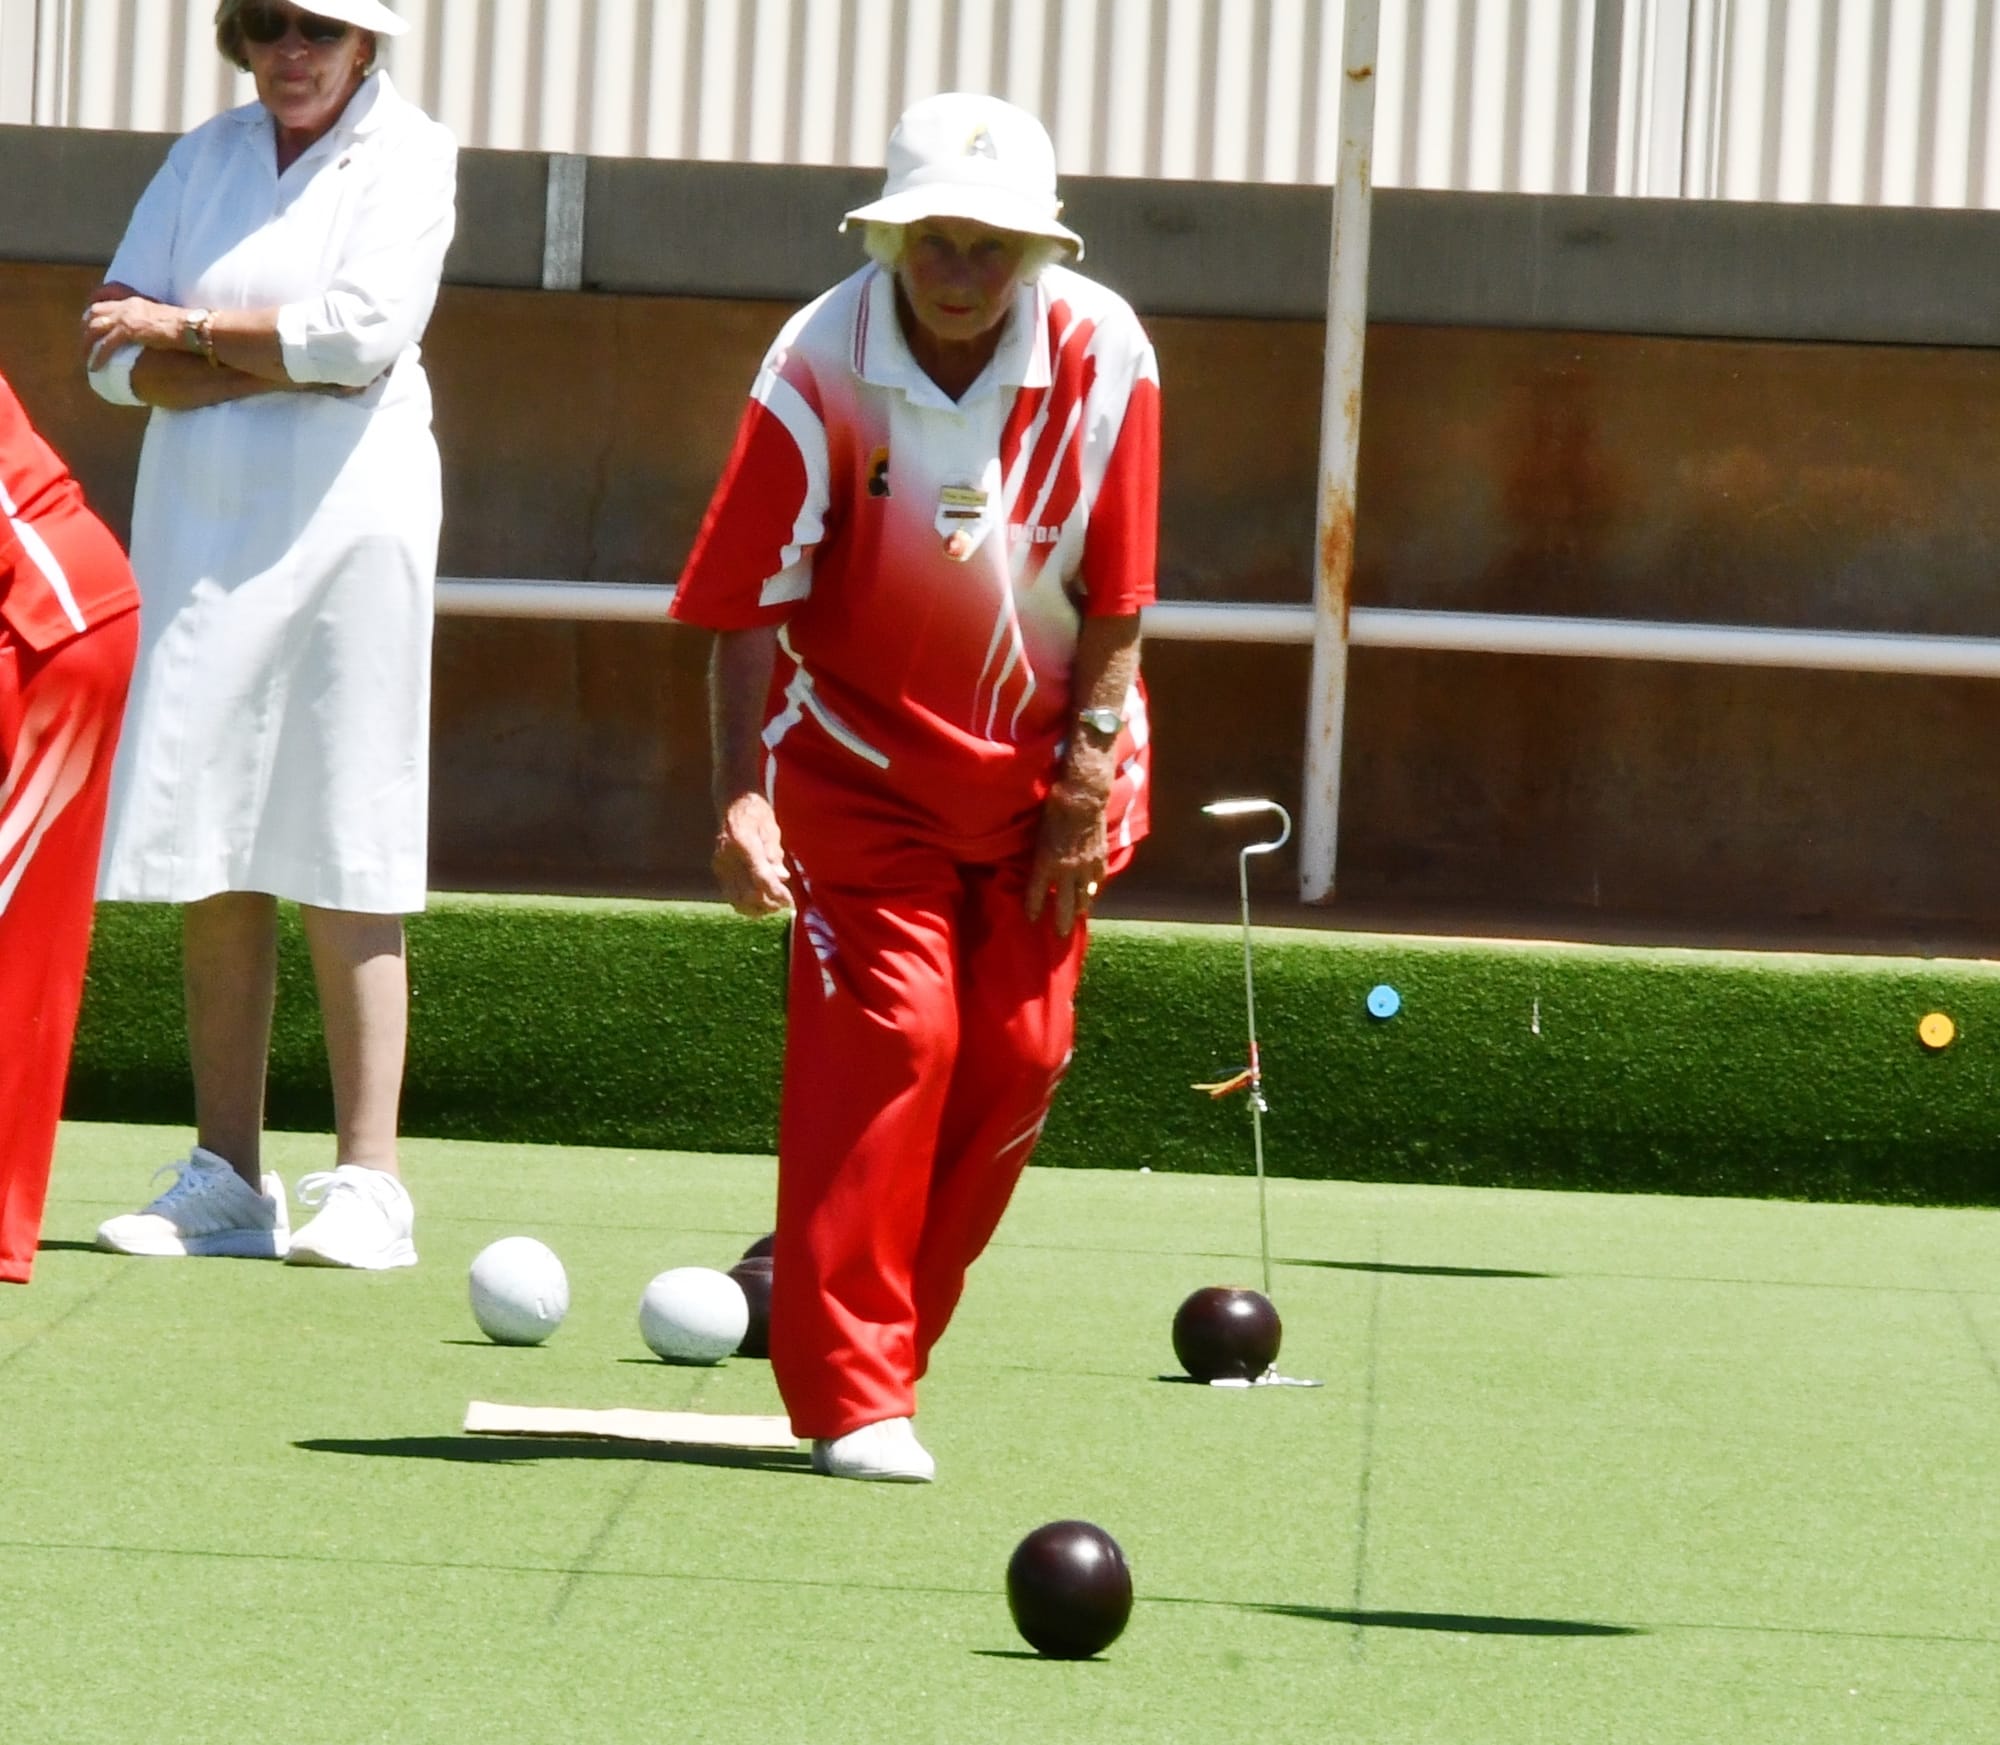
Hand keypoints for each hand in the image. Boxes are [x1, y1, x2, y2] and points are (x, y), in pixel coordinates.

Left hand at [82, 295, 186, 368]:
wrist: (191, 328)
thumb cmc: (185, 326)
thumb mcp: (163, 315)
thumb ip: (150, 318)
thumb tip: (149, 331)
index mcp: (135, 299)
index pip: (106, 293)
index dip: (93, 302)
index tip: (89, 314)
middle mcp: (126, 305)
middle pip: (95, 311)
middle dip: (85, 326)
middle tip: (85, 342)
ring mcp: (126, 316)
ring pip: (95, 327)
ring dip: (87, 343)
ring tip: (86, 358)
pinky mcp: (129, 331)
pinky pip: (106, 344)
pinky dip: (98, 356)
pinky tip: (94, 367)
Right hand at [712, 792, 792, 916]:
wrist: (732, 800)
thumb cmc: (756, 811)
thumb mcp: (771, 827)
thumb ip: (775, 853)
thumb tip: (781, 878)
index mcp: (743, 842)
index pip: (760, 877)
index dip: (776, 893)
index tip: (790, 902)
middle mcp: (727, 856)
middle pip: (747, 893)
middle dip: (768, 904)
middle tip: (784, 904)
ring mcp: (720, 864)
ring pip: (736, 899)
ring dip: (757, 908)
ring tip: (773, 905)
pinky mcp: (718, 869)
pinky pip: (731, 895)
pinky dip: (746, 903)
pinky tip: (760, 901)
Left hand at [1026, 781, 1108, 936]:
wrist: (1081, 799)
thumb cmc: (1052, 811)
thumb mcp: (1037, 835)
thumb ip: (1038, 856)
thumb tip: (1038, 867)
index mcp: (1046, 864)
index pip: (1036, 894)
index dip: (1033, 908)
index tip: (1031, 919)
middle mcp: (1066, 870)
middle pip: (1065, 904)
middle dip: (1062, 921)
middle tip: (1061, 934)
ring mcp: (1085, 866)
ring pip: (1085, 894)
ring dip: (1081, 906)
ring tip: (1080, 915)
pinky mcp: (1099, 857)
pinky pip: (1098, 878)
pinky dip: (1094, 885)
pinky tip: (1093, 889)